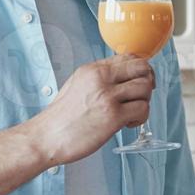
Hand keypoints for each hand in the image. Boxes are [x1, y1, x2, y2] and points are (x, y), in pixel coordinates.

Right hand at [25, 54, 154, 166]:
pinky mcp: (113, 116)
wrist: (46, 137)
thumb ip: (99, 79)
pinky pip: (143, 109)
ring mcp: (107, 96)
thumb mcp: (77, 86)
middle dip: (148, 82)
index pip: (128, 57)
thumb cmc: (61, 118)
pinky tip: (127, 124)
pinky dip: (141, 118)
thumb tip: (123, 78)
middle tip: (140, 97)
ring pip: (145, 88)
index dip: (141, 70)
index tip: (139, 82)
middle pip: (142, 67)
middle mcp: (100, 78)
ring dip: (144, 102)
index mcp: (92, 69)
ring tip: (131, 114)